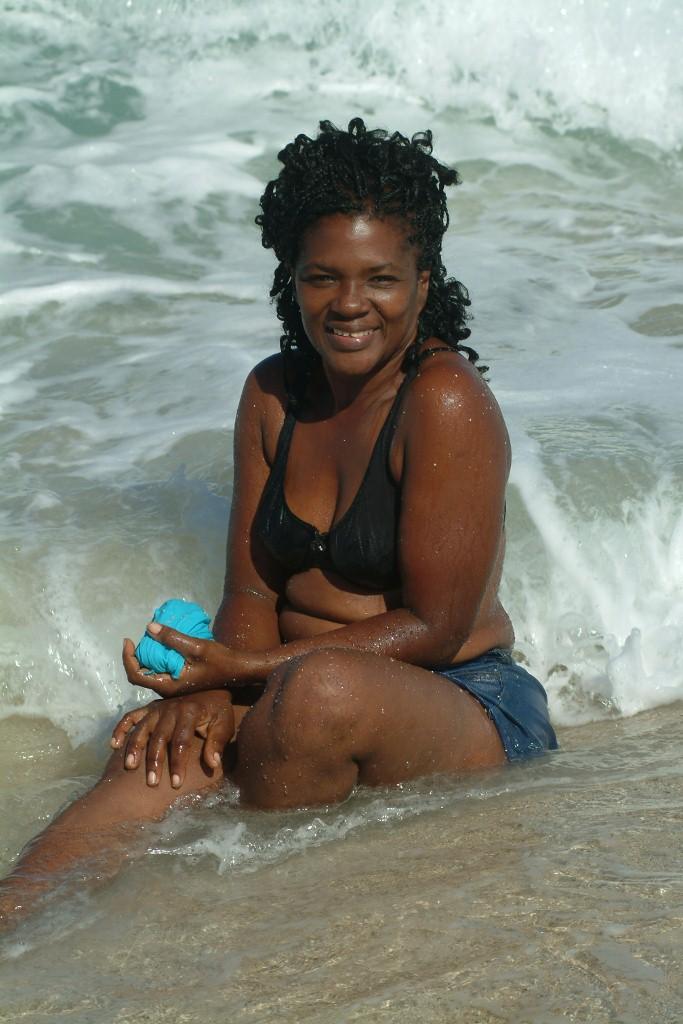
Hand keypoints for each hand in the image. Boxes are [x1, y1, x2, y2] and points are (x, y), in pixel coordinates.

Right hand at [110, 690, 234, 787]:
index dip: (178, 763)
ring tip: (129, 767)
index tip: (175, 784)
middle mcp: (170, 709)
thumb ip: (217, 743)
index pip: (181, 742)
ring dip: (134, 747)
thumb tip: (213, 764)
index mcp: (190, 712)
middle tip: (151, 783)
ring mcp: (157, 708)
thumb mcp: (224, 725)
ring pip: (142, 728)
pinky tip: (114, 745)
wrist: (210, 690)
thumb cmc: (217, 712)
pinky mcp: (148, 708)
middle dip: (154, 761)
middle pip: (159, 738)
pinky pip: (131, 717)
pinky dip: (121, 729)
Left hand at [122, 626, 260, 697]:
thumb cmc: (219, 661)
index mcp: (168, 686)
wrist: (238, 669)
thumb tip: (149, 627)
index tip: (129, 640)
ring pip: (150, 673)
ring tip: (147, 639)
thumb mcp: (196, 647)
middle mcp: (167, 689)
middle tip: (134, 639)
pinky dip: (156, 657)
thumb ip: (172, 638)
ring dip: (144, 657)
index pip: (136, 676)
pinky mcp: (180, 679)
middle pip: (140, 675)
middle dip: (133, 657)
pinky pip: (160, 669)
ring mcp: (174, 684)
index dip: (128, 658)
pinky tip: (161, 644)